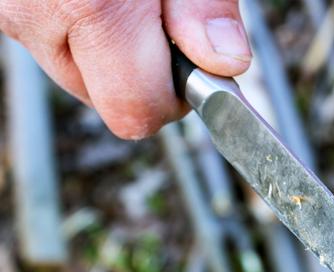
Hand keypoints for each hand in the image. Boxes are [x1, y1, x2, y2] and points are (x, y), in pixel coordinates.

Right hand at [0, 1, 251, 138]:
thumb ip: (203, 6)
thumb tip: (225, 64)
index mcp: (87, 5)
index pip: (137, 112)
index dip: (178, 98)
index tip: (198, 68)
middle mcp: (34, 17)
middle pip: (110, 104)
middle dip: (146, 76)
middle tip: (162, 23)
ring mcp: (11, 16)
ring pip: (83, 80)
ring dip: (114, 56)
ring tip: (125, 3)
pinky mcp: (4, 12)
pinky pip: (60, 51)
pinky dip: (86, 37)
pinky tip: (98, 3)